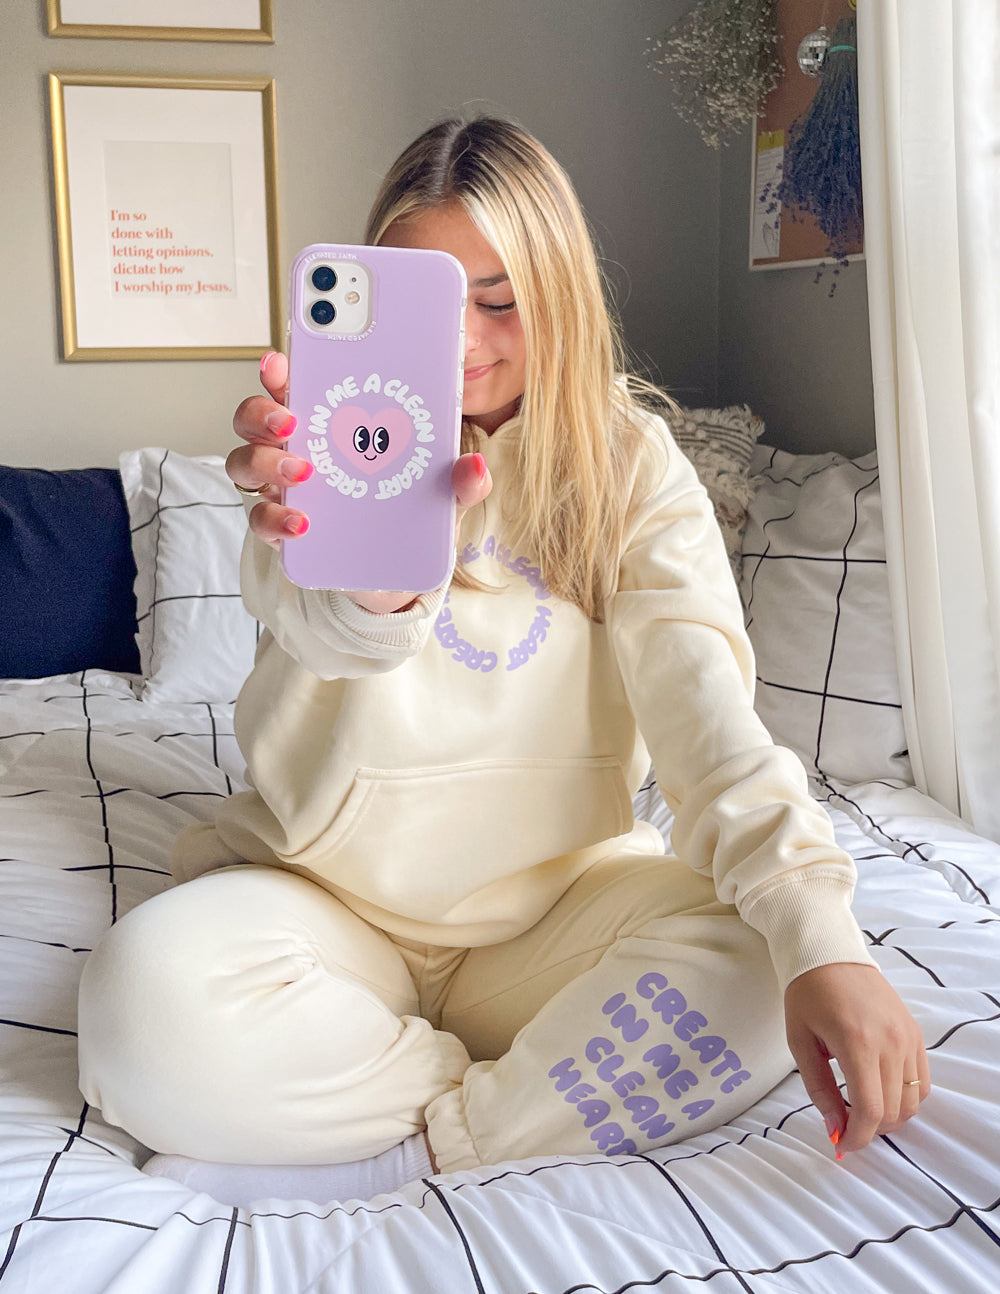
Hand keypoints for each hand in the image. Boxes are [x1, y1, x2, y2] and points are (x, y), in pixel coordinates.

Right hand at [228, 352, 491, 611]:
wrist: (396, 575)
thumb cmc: (407, 515)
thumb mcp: (441, 495)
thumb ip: (459, 479)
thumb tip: (475, 466)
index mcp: (329, 424)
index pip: (294, 384)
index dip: (280, 368)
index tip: (281, 359)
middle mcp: (295, 450)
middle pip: (254, 418)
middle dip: (263, 411)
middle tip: (292, 420)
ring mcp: (282, 490)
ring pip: (246, 463)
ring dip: (267, 463)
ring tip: (303, 473)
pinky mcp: (282, 530)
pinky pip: (261, 520)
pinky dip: (277, 519)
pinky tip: (303, 523)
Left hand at [784, 962, 929, 1156]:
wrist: (829, 954)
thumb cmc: (807, 995)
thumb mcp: (800, 1042)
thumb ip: (818, 1089)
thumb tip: (835, 1128)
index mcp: (857, 1043)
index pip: (871, 1110)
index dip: (857, 1137)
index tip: (841, 1143)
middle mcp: (890, 1041)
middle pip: (893, 1111)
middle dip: (870, 1129)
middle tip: (845, 1124)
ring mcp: (907, 1037)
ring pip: (912, 1102)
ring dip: (889, 1116)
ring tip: (861, 1108)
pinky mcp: (915, 1033)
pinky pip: (922, 1082)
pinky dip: (905, 1097)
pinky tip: (880, 1091)